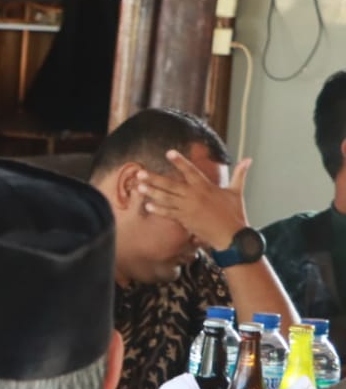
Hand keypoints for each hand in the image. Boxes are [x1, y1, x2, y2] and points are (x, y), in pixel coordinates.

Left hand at [136, 149, 250, 250]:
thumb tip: (249, 159)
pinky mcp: (185, 220)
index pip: (190, 170)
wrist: (232, 235)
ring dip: (152, 193)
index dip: (179, 161)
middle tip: (140, 173)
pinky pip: (169, 213)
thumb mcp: (236, 191)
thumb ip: (239, 174)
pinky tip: (147, 206)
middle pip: (171, 185)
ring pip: (166, 199)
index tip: (168, 152)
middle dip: (154, 179)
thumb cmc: (235, 213)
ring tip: (138, 187)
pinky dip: (158, 210)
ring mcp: (188, 208)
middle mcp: (194, 196)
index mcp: (206, 187)